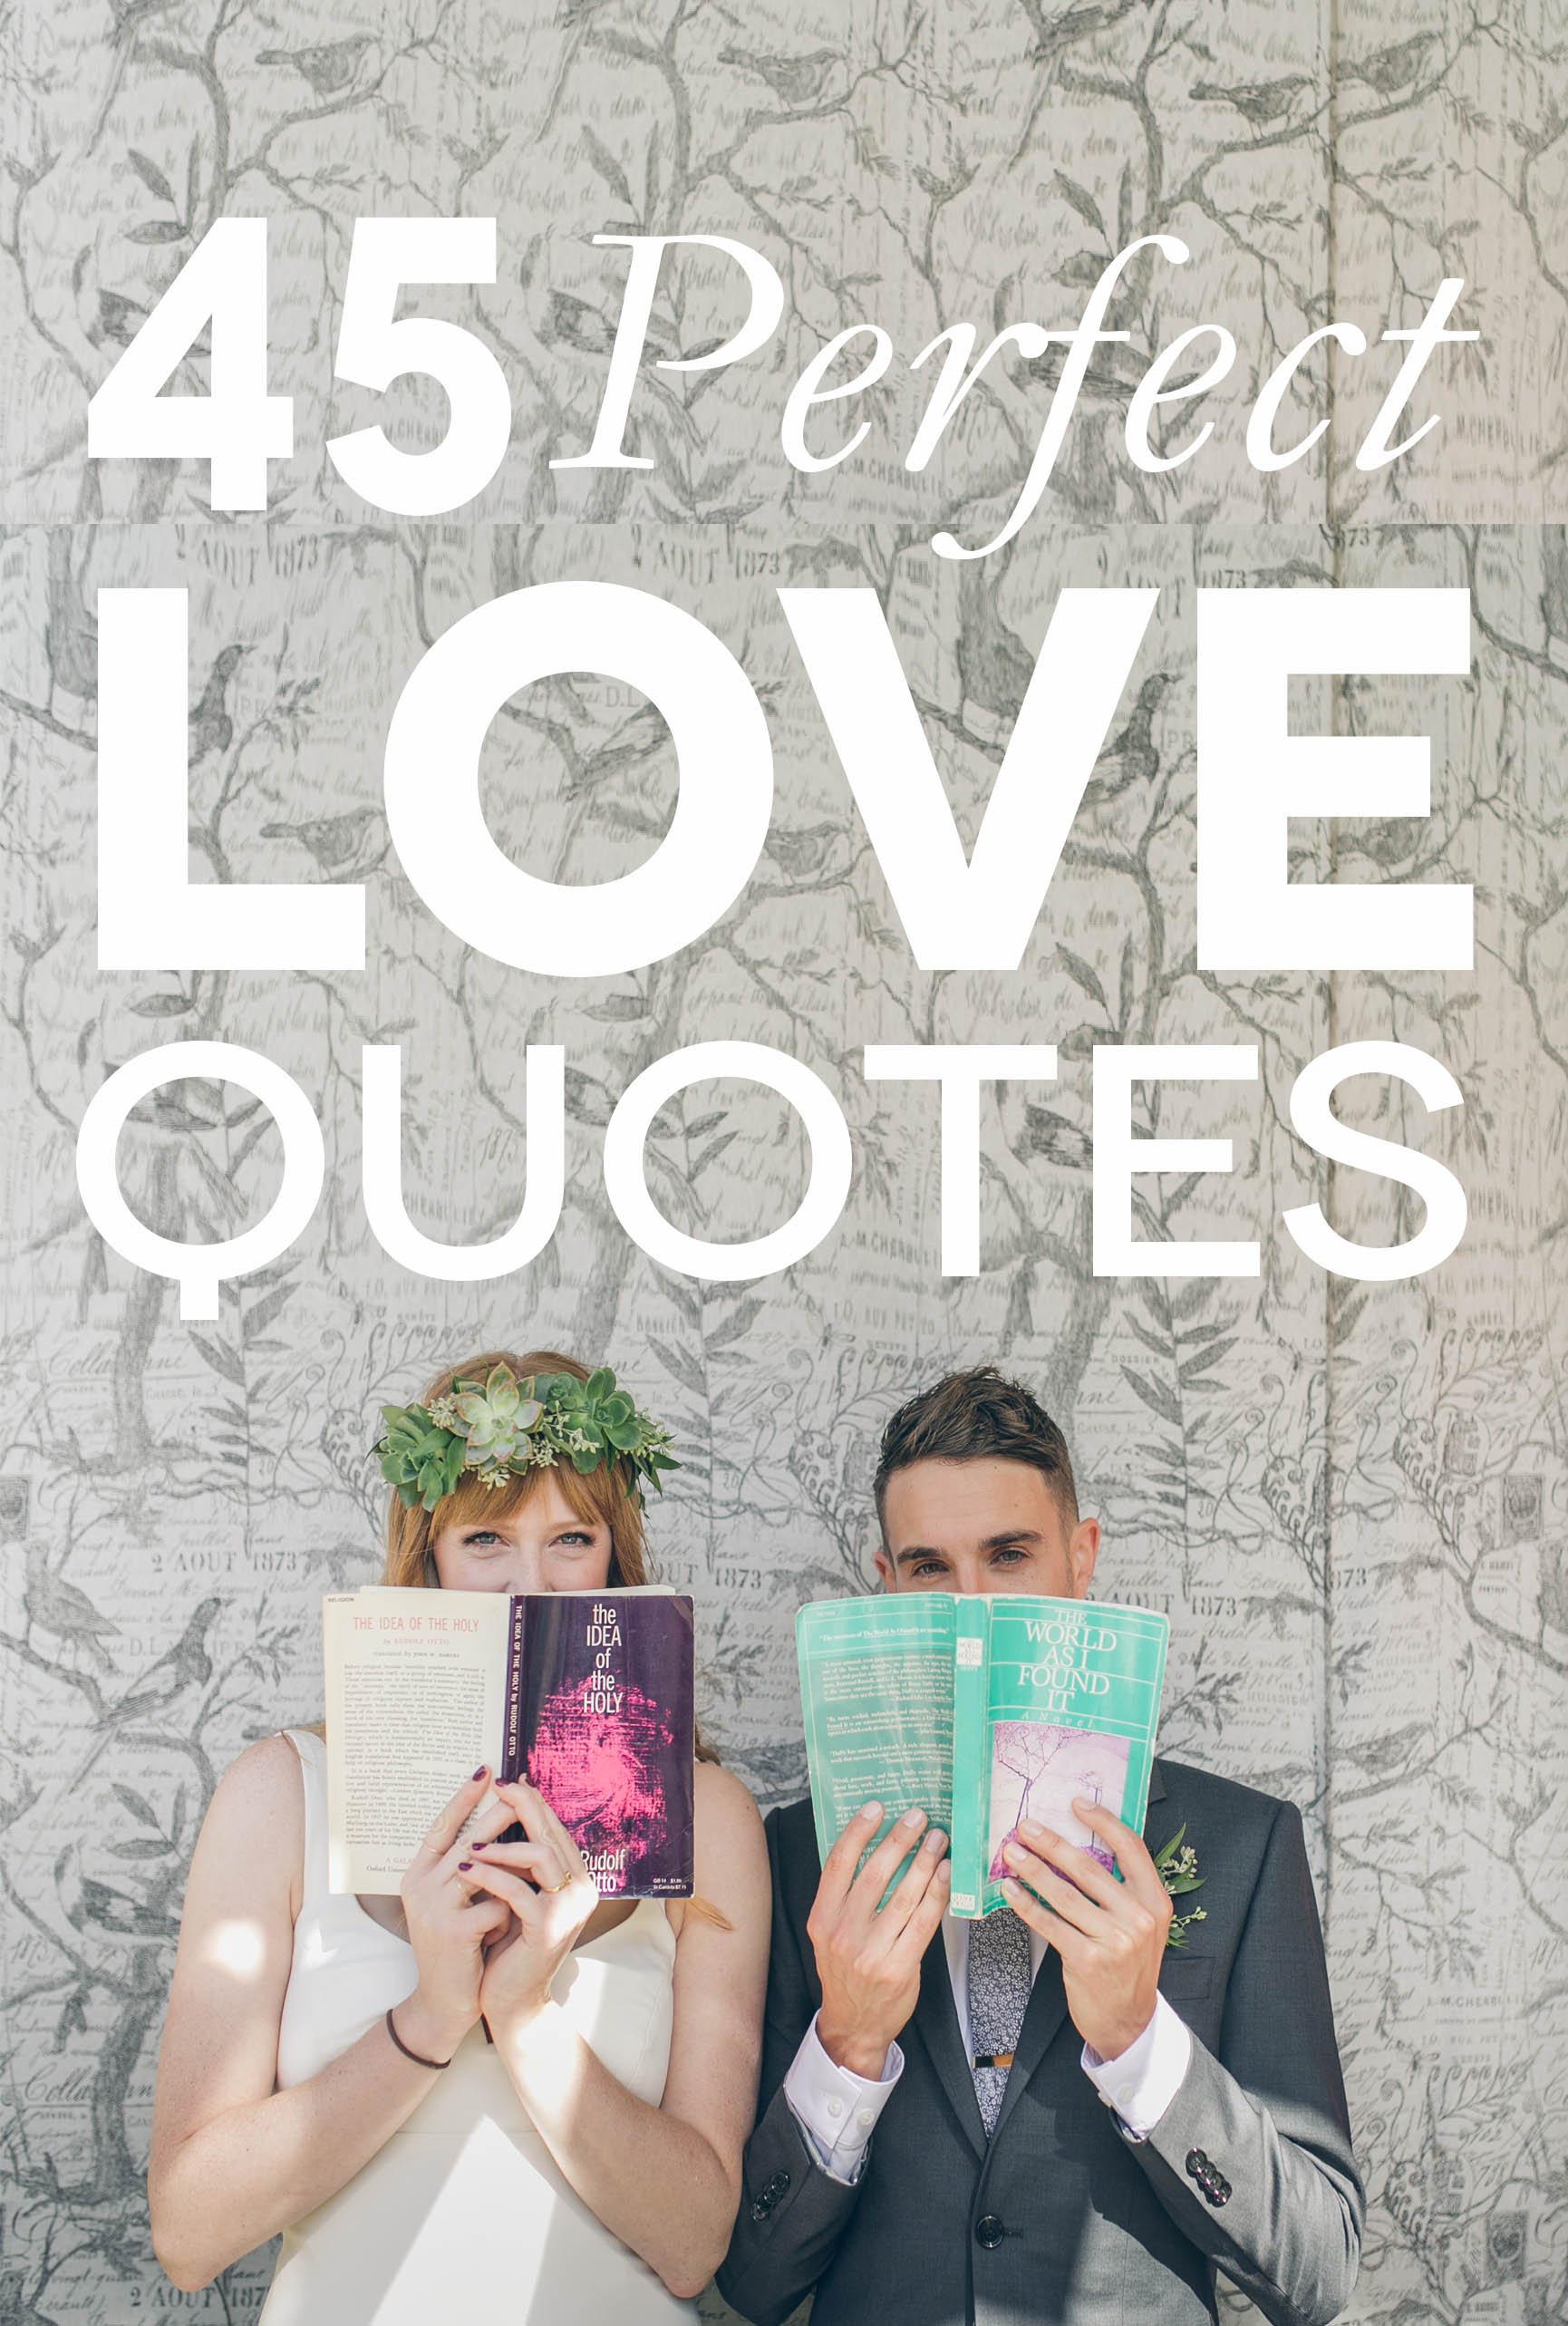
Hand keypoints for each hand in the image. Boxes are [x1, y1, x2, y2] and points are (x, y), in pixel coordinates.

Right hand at [395, 1768, 514, 2060]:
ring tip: (524, 1881)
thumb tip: (499, 1817)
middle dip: (497, 1814)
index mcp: (417, 1875)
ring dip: (510, 1874)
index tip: (484, 1768)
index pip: (441, 1826)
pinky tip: (498, 1937)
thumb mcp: (454, 1903)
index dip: (463, 1797)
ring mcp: (433, 1908)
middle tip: (519, 1789)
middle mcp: (419, 1887)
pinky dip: (507, 1917)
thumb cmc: (457, 1947)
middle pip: (466, 1838)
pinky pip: (498, 1906)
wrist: (443, 2004)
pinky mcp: (453, 1931)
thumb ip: (466, 1868)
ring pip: (485, 1869)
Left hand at [454, 1781, 597, 2044]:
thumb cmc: (512, 1947)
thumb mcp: (522, 1898)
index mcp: (579, 1879)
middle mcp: (583, 1889)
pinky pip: (518, 1889)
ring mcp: (569, 1908)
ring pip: (540, 1855)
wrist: (512, 2002)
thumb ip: (525, 1866)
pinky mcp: (548, 1927)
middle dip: (522, 1806)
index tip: (506, 1782)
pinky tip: (467, 1868)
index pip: (557, 1829)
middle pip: (553, 1833)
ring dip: (502, 1844)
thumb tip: (508, 1815)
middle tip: (496, 1786)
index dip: (533, 1802)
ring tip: (470, 1842)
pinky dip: (490, 1875)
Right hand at [808, 1802, 950, 2079]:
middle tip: (917, 1817)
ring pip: (903, 1895)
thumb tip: (873, 1845)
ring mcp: (871, 1952)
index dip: (857, 1832)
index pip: (837, 1864)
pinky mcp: (899, 1967)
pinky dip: (937, 1893)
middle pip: (874, 1874)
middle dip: (898, 1840)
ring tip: (937, 1839)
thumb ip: (845, 1896)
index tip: (876, 1807)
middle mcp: (842, 1933)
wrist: (854, 2025)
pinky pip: (924, 1921)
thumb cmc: (846, 1971)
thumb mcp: (829, 1933)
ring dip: (924, 1861)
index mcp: (821, 1918)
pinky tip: (945, 1873)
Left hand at [999, 1797, 1170, 2061]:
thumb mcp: (1141, 1924)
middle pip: (1089, 1867)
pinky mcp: (1086, 1960)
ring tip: (1011, 1852)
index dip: (1103, 1822)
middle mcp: (1138, 1918)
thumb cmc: (1129, 1965)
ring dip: (1033, 1869)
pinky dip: (1026, 1904)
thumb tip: (1078, 1845)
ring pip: (1064, 1893)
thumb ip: (1121, 1889)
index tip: (1076, 1803)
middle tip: (1026, 1826)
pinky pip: (1049, 1923)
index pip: (1131, 1848)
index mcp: (1155, 1901)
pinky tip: (1010, 1890)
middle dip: (1052, 1843)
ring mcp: (1114, 1940)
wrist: (1129, 2020)